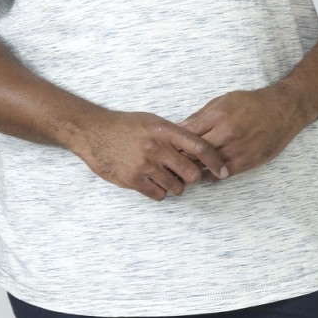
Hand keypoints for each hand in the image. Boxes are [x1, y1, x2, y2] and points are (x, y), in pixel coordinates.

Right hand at [74, 110, 228, 200]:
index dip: (216, 162)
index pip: (200, 148)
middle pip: (192, 173)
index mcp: (164, 130)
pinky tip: (153, 182)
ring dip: (176, 186)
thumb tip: (197, 149)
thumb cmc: (125, 125)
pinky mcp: (133, 180)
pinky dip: (160, 191)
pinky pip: (159, 195)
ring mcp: (145, 165)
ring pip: (176, 188)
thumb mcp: (152, 121)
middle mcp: (157, 148)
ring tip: (167, 177)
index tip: (223, 171)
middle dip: (193, 177)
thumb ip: (174, 134)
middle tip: (187, 175)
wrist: (94, 132)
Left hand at [180, 86, 305, 177]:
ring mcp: (238, 149)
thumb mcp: (222, 100)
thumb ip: (201, 115)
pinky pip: (223, 174)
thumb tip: (179, 126)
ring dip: (195, 168)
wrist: (282, 110)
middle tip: (171, 161)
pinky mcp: (247, 162)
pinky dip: (210, 176)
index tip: (167, 145)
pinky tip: (203, 174)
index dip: (175, 141)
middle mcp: (227, 134)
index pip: (188, 133)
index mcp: (219, 116)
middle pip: (195, 151)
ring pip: (208, 165)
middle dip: (181, 156)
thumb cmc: (250, 103)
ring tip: (183, 170)